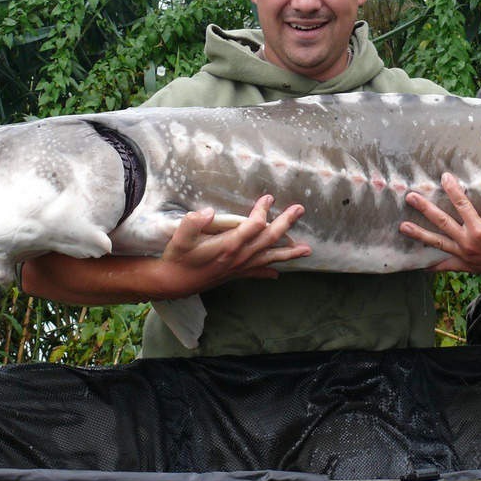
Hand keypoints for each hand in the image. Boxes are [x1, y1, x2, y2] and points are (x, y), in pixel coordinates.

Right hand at [153, 194, 310, 291]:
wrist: (173, 282)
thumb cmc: (177, 256)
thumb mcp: (179, 237)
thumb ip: (192, 223)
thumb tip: (207, 211)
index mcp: (228, 245)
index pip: (254, 226)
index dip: (263, 210)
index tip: (268, 198)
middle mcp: (238, 257)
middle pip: (268, 239)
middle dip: (286, 223)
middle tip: (299, 210)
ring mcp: (239, 267)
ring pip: (269, 258)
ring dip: (288, 253)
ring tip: (307, 250)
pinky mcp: (235, 274)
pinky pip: (257, 272)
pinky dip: (268, 271)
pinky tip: (277, 274)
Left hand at [399, 170, 480, 277]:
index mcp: (480, 228)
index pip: (461, 204)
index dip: (451, 189)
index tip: (443, 177)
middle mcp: (469, 242)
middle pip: (442, 222)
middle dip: (425, 208)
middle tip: (410, 197)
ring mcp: (466, 256)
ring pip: (438, 243)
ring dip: (420, 235)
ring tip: (403, 227)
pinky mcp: (467, 266)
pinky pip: (447, 266)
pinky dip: (433, 266)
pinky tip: (419, 264)